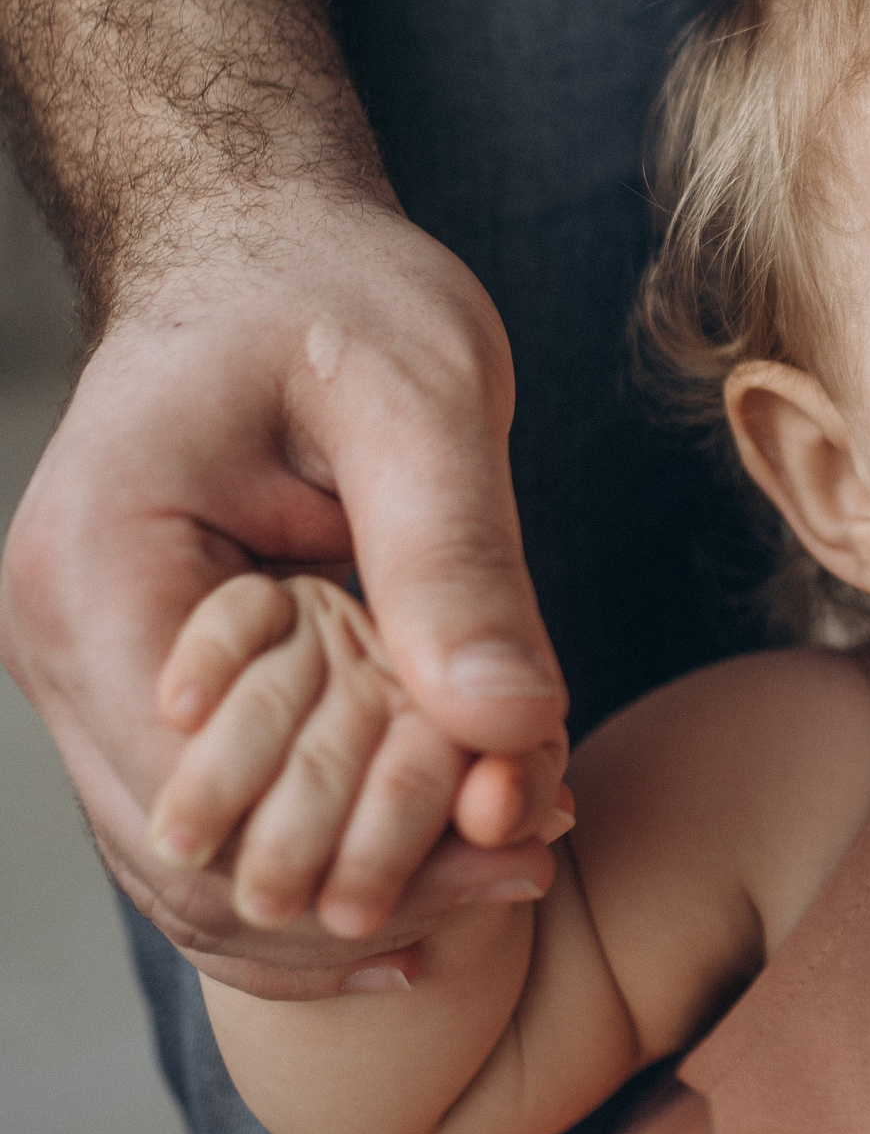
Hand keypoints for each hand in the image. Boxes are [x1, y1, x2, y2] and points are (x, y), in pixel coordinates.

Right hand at [0, 199, 570, 997]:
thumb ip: (457, 559)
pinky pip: (233, 817)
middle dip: (374, 883)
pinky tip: (458, 846)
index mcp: (98, 574)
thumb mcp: (423, 397)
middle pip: (200, 864)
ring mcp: (100, 681)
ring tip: (520, 858)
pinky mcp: (158, 691)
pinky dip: (338, 845)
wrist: (267, 249)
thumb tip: (513, 724)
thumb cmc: (336, 292)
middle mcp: (68, 648)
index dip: (368, 841)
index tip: (522, 829)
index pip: (209, 798)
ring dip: (360, 884)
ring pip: (207, 871)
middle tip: (538, 855)